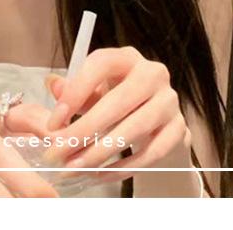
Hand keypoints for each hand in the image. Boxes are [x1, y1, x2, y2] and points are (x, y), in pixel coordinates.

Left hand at [40, 46, 192, 182]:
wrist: (157, 125)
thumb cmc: (118, 103)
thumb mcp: (94, 92)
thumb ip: (73, 91)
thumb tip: (52, 84)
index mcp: (127, 57)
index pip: (101, 64)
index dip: (76, 91)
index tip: (54, 121)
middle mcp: (152, 73)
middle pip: (117, 101)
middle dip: (83, 130)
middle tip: (57, 153)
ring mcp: (170, 101)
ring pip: (134, 129)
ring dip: (99, 153)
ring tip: (73, 168)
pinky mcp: (179, 129)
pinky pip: (150, 154)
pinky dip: (121, 168)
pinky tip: (98, 175)